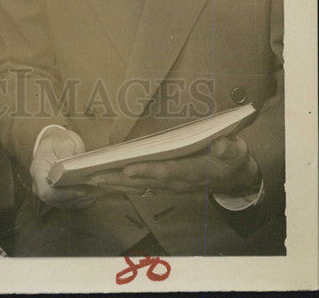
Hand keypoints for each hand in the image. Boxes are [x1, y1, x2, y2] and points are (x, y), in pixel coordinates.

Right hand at [30, 127, 91, 207]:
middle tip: (92, 192)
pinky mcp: (55, 193)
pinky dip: (79, 202)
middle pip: (55, 201)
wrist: (55, 141)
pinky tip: (91, 197)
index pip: (46, 192)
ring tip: (94, 194)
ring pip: (62, 204)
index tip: (81, 190)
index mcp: (38, 170)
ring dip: (79, 201)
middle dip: (75, 198)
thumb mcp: (64, 142)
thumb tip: (73, 167)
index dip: (64, 195)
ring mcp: (47, 190)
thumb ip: (67, 155)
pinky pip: (66, 203)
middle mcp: (39, 184)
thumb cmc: (59, 141)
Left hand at [86, 135, 261, 196]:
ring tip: (92, 179)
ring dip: (115, 183)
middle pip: (145, 182)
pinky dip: (122, 183)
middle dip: (119, 179)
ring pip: (139, 186)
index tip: (128, 168)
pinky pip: (140, 185)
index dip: (147, 171)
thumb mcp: (238, 151)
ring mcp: (170, 185)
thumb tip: (222, 145)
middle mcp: (178, 182)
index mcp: (193, 172)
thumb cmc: (234, 159)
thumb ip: (231, 149)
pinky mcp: (166, 184)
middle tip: (94, 176)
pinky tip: (107, 180)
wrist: (236, 178)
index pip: (167, 172)